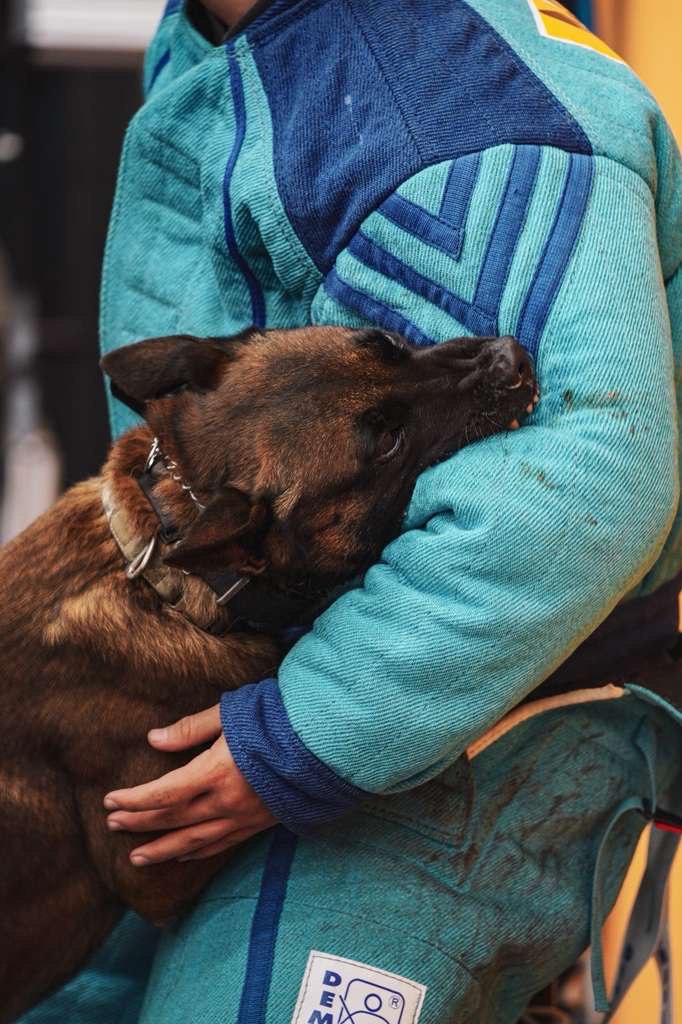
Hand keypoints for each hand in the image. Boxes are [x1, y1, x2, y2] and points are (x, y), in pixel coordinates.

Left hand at [103, 705, 276, 865]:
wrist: (325, 742)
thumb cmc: (277, 719)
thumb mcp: (231, 714)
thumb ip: (191, 729)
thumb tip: (154, 739)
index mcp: (216, 772)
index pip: (163, 794)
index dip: (134, 801)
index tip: (110, 801)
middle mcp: (227, 801)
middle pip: (173, 819)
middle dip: (139, 823)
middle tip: (111, 825)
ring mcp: (244, 817)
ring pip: (193, 841)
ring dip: (161, 849)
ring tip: (136, 858)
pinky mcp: (259, 823)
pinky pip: (220, 845)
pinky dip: (196, 851)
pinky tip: (182, 854)